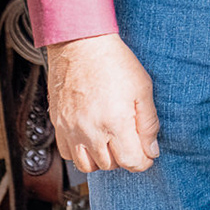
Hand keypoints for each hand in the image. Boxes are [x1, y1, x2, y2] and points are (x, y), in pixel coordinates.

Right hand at [44, 32, 160, 172]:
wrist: (81, 44)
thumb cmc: (114, 62)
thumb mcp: (143, 89)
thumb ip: (149, 124)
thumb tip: (151, 150)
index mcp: (114, 122)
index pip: (130, 162)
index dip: (143, 161)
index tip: (147, 155)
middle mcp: (90, 131)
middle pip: (110, 165)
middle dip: (124, 158)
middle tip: (131, 141)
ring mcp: (70, 129)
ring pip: (86, 165)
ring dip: (102, 159)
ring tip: (112, 141)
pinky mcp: (58, 124)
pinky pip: (67, 153)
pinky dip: (80, 152)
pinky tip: (92, 138)